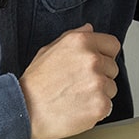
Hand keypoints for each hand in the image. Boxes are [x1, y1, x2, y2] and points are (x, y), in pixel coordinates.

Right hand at [20, 23, 120, 138]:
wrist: (25, 110)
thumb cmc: (35, 84)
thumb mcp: (49, 50)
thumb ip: (73, 36)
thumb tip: (89, 28)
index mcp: (81, 41)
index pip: (112, 45)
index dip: (104, 56)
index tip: (96, 65)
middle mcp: (92, 59)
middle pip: (113, 68)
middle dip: (100, 76)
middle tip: (78, 84)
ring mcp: (98, 82)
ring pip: (111, 88)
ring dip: (99, 94)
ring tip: (76, 97)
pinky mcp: (101, 104)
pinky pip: (108, 106)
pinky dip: (96, 110)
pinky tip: (78, 108)